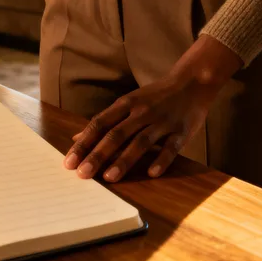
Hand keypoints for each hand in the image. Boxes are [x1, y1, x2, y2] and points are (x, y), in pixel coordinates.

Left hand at [64, 35, 242, 181]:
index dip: (84, 142)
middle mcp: (142, 112)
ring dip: (124, 160)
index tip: (69, 161)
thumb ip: (105, 120)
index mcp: (126, 104)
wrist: (192, 82)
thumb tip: (77, 137)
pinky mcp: (182, 131)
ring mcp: (162, 122)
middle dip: (97, 154)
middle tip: (82, 173)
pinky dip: (162, 160)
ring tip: (109, 177)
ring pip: (141, 142)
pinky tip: (151, 173)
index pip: (99, 123)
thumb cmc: (155, 96)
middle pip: (116, 134)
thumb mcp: (128, 102)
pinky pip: (171, 147)